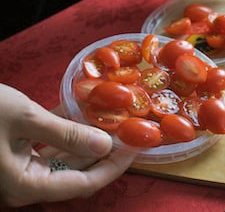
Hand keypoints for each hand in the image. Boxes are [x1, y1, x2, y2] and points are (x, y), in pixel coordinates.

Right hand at [0, 84, 136, 206]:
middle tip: (127, 129)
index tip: (134, 147)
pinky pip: (49, 146)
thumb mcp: (25, 118)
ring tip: (111, 118)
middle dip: (104, 150)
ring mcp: (20, 169)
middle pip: (77, 171)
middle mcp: (25, 183)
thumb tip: (105, 145)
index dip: (114, 166)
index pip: (84, 183)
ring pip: (65, 157)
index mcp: (26, 185)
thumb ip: (67, 134)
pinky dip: (66, 131)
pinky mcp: (16, 154)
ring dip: (87, 138)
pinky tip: (82, 111)